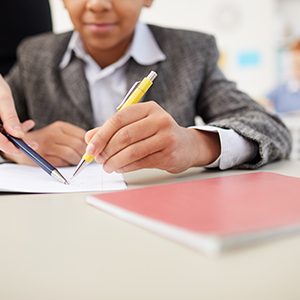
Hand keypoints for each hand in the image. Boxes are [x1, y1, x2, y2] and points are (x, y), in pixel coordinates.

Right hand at [0, 75, 34, 153]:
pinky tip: (26, 123)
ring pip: (2, 134)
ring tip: (29, 125)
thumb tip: (18, 133)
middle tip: (34, 143)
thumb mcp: (3, 97)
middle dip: (17, 140)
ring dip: (16, 132)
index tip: (26, 149)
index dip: (12, 148)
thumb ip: (10, 116)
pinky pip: (2, 127)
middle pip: (1, 139)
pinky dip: (13, 126)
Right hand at [5, 121, 86, 166]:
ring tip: (75, 163)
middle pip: (78, 145)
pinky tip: (65, 165)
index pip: (82, 135)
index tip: (90, 151)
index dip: (89, 145)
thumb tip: (91, 147)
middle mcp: (53, 133)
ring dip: (76, 162)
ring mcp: (47, 145)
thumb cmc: (44, 141)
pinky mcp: (42, 157)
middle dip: (84, 155)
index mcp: (60, 126)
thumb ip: (72, 137)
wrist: (20, 146)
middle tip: (84, 160)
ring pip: (71, 155)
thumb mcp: (58, 133)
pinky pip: (61, 163)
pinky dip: (66, 166)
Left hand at [85, 101, 220, 172]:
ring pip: (132, 151)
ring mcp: (166, 137)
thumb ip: (112, 130)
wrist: (186, 146)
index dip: (101, 134)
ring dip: (114, 161)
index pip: (119, 118)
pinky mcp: (168, 154)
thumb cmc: (157, 134)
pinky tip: (119, 168)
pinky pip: (140, 163)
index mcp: (148, 108)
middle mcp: (159, 119)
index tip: (90, 148)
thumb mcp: (136, 125)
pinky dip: (125, 167)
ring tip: (107, 166)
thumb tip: (89, 138)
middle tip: (98, 159)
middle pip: (125, 135)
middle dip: (106, 150)